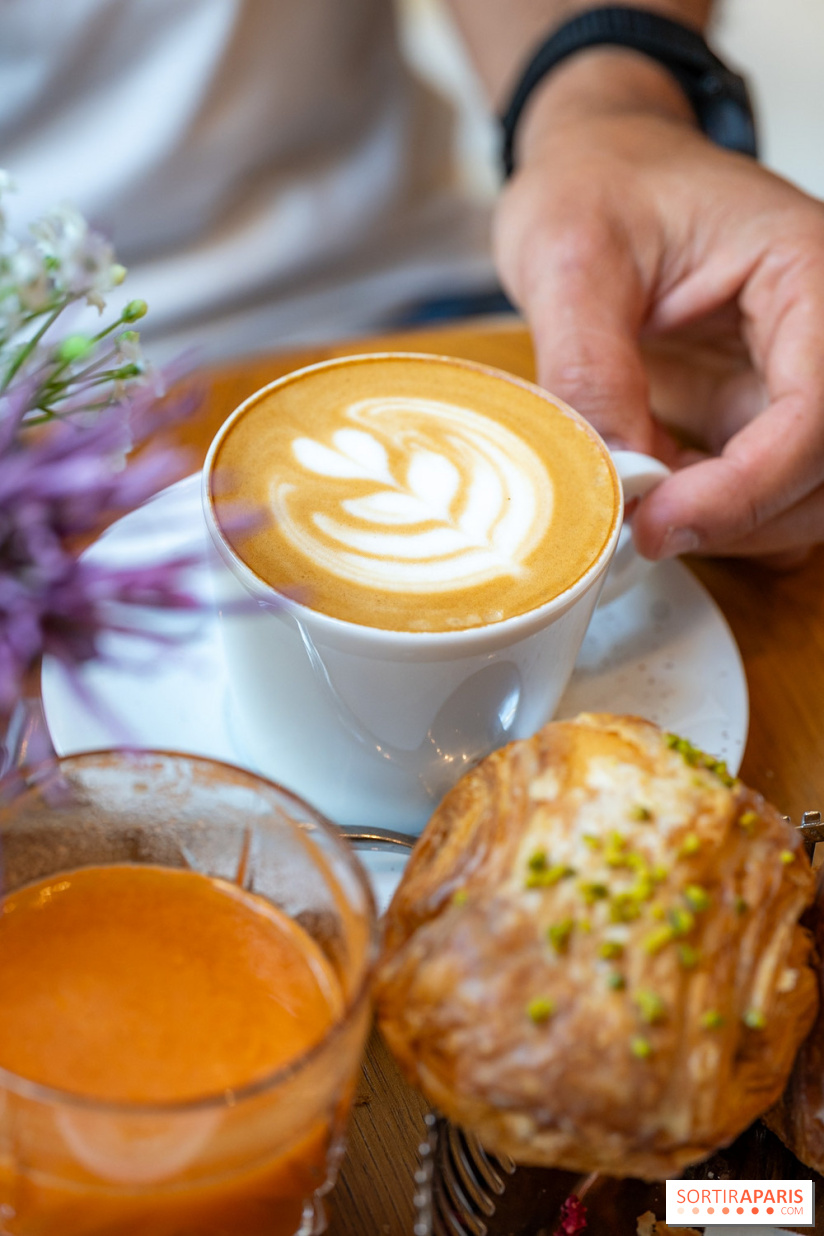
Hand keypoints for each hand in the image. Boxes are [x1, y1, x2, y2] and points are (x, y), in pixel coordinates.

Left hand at [494, 58, 823, 562]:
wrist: (599, 171)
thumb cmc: (598, 184)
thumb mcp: (571, 257)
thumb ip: (590, 365)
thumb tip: (611, 471)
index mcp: (806, 271)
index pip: (817, 408)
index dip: (747, 486)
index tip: (661, 522)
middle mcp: (820, 331)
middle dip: (740, 517)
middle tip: (642, 532)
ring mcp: (792, 377)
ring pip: (804, 493)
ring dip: (726, 525)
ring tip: (637, 513)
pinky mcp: (756, 411)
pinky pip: (757, 488)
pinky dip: (708, 514)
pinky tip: (648, 501)